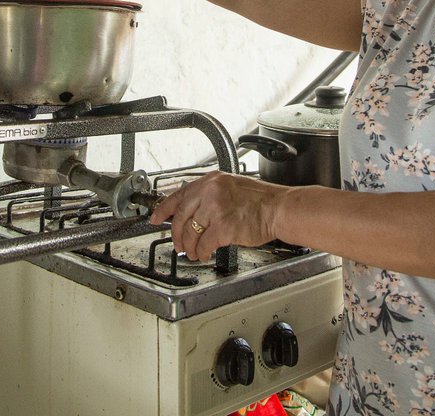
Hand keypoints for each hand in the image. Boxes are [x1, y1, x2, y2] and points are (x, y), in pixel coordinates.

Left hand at [148, 171, 288, 260]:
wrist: (279, 209)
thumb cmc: (260, 201)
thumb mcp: (231, 188)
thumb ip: (209, 196)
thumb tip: (191, 213)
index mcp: (211, 181)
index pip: (179, 194)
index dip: (163, 209)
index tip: (155, 218)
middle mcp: (211, 191)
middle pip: (181, 216)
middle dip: (175, 234)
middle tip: (176, 243)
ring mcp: (216, 209)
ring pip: (191, 232)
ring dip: (189, 246)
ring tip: (192, 252)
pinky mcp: (223, 227)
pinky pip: (204, 243)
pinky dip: (202, 252)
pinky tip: (204, 254)